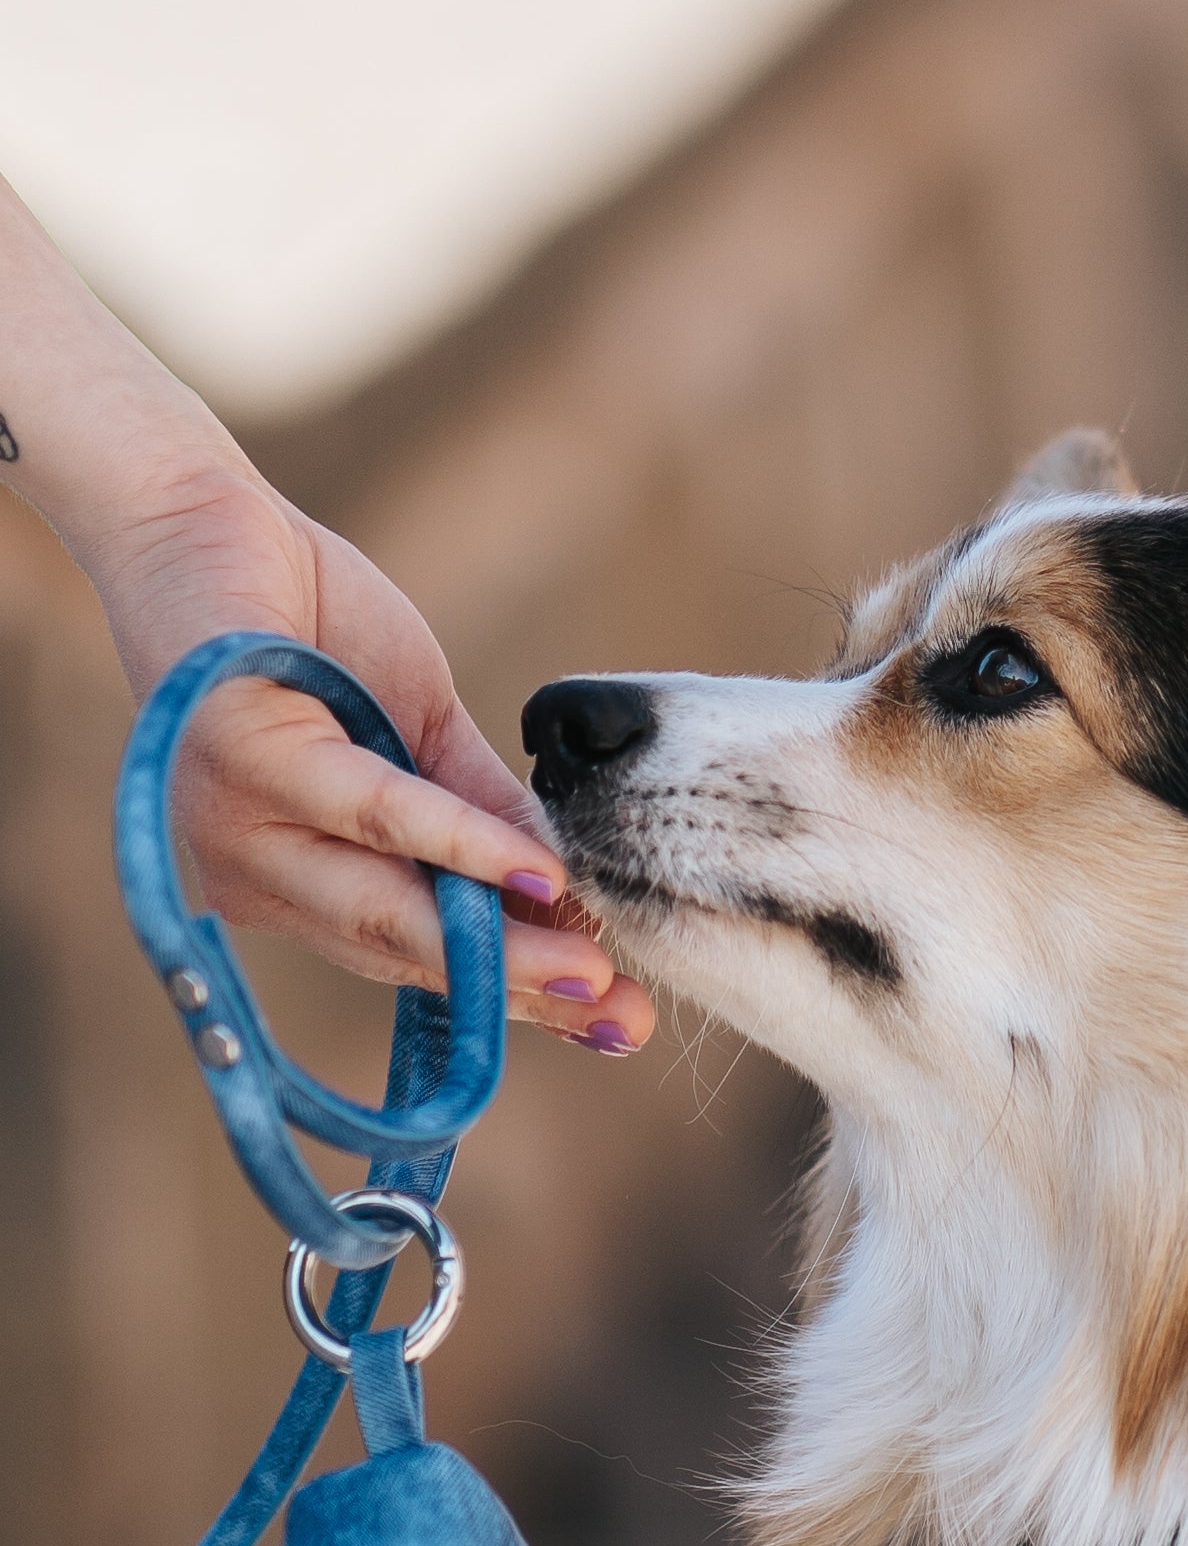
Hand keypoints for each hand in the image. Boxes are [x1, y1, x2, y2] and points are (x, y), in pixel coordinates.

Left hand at [87, 459, 654, 1050]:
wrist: (208, 521)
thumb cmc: (318, 633)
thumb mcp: (427, 738)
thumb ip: (488, 818)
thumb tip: (576, 899)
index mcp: (304, 885)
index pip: (423, 961)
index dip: (521, 996)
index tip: (617, 1024)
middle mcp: (262, 877)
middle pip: (407, 955)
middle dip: (522, 991)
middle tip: (621, 1016)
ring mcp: (240, 826)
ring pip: (388, 908)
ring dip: (500, 941)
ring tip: (589, 962)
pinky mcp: (240, 755)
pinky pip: (374, 815)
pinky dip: (461, 844)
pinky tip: (535, 867)